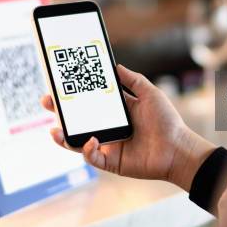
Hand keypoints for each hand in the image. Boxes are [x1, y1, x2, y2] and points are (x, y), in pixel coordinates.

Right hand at [40, 64, 215, 191]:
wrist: (178, 148)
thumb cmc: (167, 121)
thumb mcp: (149, 93)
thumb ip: (132, 80)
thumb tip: (115, 65)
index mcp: (117, 111)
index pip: (90, 100)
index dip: (74, 94)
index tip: (60, 83)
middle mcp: (109, 127)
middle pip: (78, 120)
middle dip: (60, 112)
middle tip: (47, 101)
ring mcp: (109, 144)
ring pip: (78, 140)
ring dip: (64, 136)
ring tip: (55, 128)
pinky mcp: (111, 161)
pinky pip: (92, 156)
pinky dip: (87, 149)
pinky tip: (91, 140)